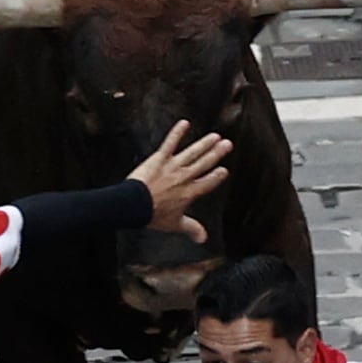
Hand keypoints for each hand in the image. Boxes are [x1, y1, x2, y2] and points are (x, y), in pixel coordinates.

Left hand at [128, 120, 232, 239]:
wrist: (133, 206)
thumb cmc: (153, 216)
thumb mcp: (175, 224)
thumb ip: (191, 228)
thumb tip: (203, 239)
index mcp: (190, 193)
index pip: (208, 182)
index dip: (217, 176)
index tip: (225, 170)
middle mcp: (185, 177)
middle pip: (205, 163)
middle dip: (217, 154)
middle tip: (228, 144)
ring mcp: (173, 166)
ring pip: (193, 153)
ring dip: (205, 144)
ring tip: (215, 136)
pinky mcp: (160, 158)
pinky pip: (170, 143)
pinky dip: (177, 133)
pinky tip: (185, 123)